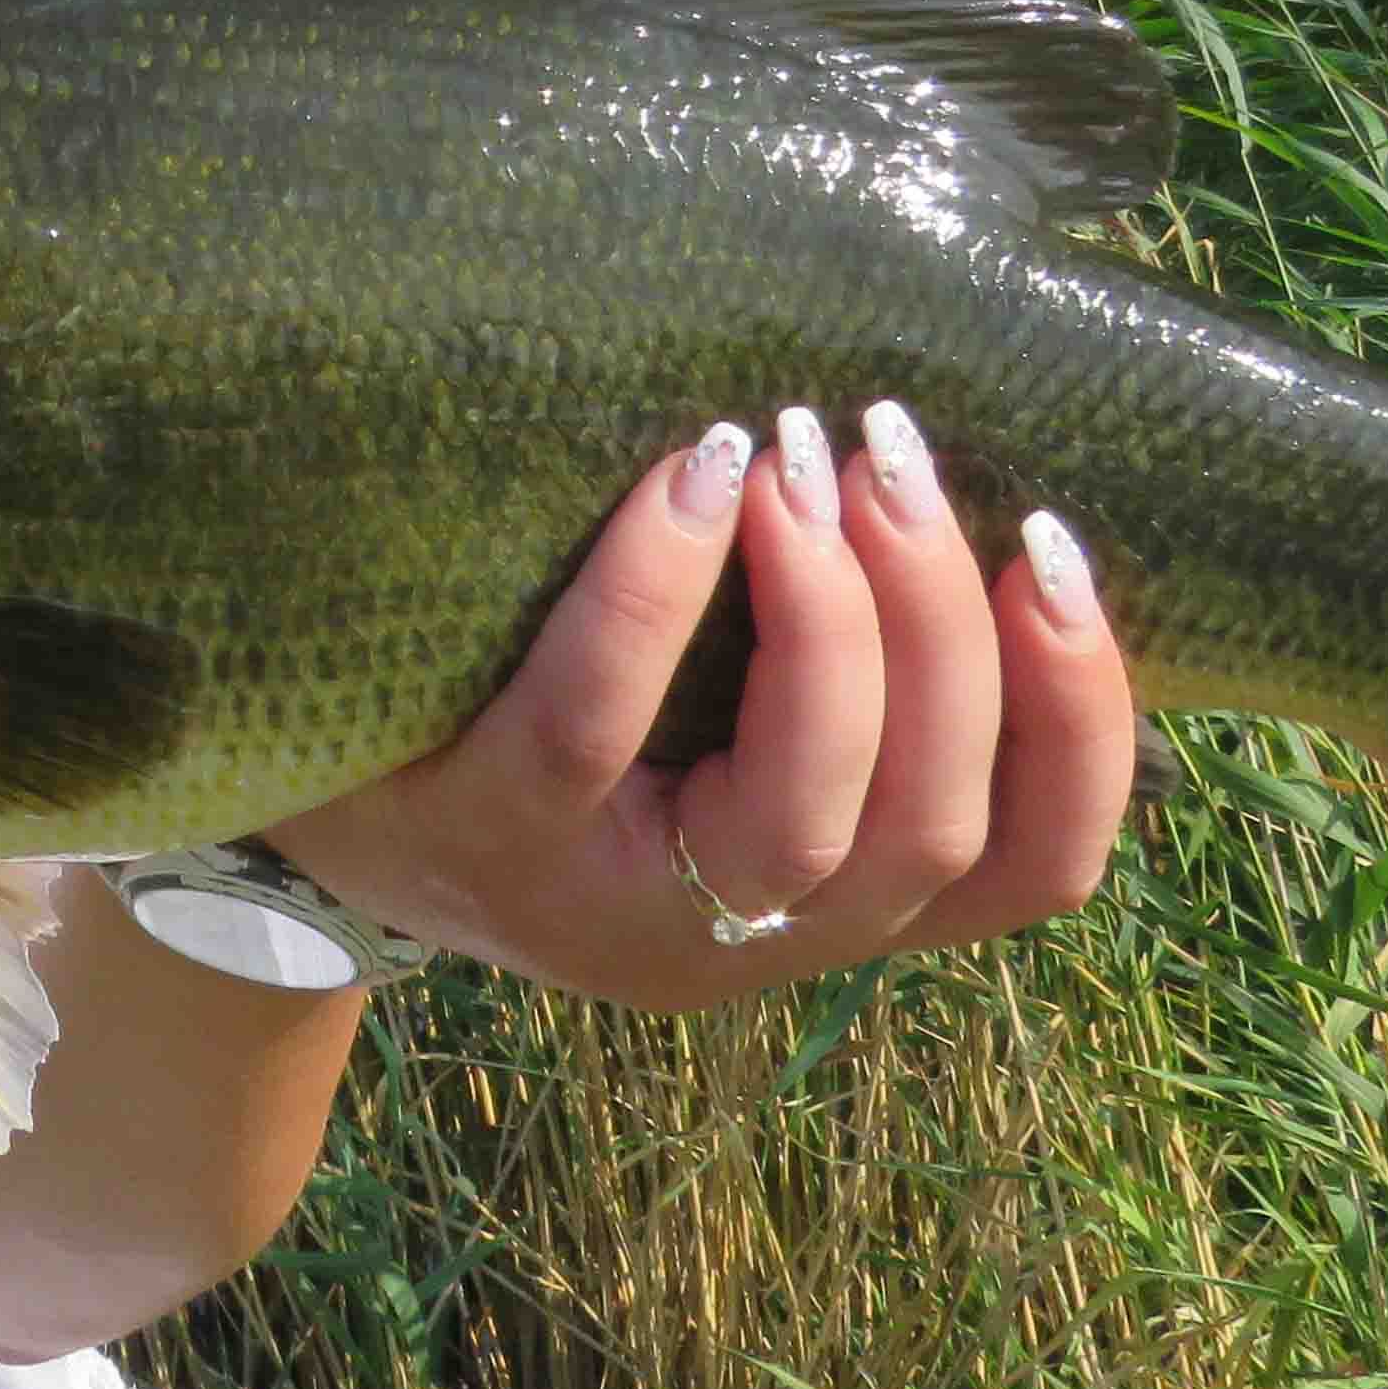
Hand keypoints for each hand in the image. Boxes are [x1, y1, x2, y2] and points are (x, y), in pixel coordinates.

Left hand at [267, 403, 1134, 1008]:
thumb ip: (825, 662)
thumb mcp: (699, 717)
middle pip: (930, 822)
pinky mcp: (488, 839)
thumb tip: (957, 475)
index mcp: (827, 908)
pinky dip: (660, 590)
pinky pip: (596, 722)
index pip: (1033, 868)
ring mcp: (612, 908)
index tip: (1058, 550)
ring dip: (840, 613)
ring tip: (811, 450)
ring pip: (804, 813)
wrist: (300, 793)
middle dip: (946, 622)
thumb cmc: (538, 718)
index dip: (1087, 725)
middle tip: (897, 446)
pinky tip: (694, 473)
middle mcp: (743, 942)